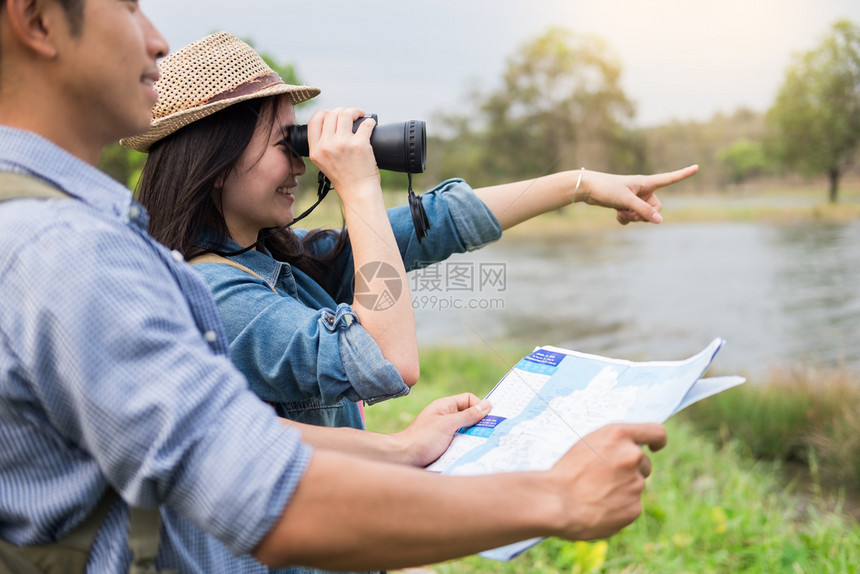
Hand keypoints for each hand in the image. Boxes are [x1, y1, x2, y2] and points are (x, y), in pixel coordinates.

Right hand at [305, 107, 379, 193]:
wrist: (358, 193)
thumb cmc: (344, 178)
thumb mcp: (323, 163)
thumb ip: (321, 146)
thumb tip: (330, 123)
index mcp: (315, 150)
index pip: (315, 120)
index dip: (325, 113)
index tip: (334, 115)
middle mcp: (326, 146)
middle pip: (332, 114)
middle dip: (343, 111)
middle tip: (352, 116)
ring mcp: (343, 144)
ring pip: (346, 114)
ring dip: (355, 111)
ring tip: (361, 116)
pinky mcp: (360, 145)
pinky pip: (366, 123)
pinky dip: (370, 121)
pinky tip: (371, 124)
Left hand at [393, 393, 491, 466]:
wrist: (403, 459)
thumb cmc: (423, 439)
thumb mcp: (448, 424)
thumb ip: (468, 415)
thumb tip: (487, 405)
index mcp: (445, 406)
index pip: (468, 399)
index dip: (479, 406)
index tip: (490, 419)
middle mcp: (445, 417)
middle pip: (469, 417)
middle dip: (480, 424)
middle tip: (493, 434)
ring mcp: (444, 432)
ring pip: (467, 432)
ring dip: (474, 438)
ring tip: (484, 446)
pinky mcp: (444, 447)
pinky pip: (460, 445)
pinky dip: (467, 448)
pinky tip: (473, 455)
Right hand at [550, 423, 666, 540]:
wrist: (555, 501)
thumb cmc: (565, 471)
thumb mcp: (588, 444)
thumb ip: (613, 445)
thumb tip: (629, 451)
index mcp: (619, 435)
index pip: (655, 431)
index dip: (657, 440)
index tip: (655, 447)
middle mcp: (632, 456)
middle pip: (643, 463)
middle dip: (630, 470)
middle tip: (604, 478)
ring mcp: (636, 483)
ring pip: (635, 486)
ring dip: (621, 490)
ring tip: (594, 494)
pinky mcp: (634, 508)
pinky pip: (630, 507)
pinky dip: (618, 509)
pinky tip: (597, 509)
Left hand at [574, 165, 698, 224]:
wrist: (587, 188)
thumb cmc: (607, 188)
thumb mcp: (627, 201)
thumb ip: (644, 211)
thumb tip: (660, 222)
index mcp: (646, 183)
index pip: (669, 179)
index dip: (683, 174)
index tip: (697, 167)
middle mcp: (643, 190)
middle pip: (656, 208)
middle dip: (645, 215)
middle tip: (630, 213)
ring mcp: (635, 198)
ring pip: (644, 215)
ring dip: (634, 218)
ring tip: (620, 211)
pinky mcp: (626, 205)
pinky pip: (633, 217)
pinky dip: (627, 219)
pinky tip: (617, 215)